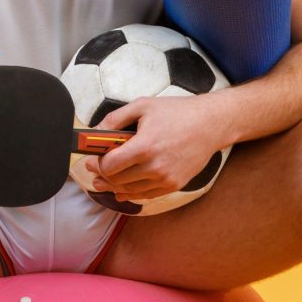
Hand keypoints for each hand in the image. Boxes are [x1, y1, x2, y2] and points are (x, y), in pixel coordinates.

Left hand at [85, 93, 232, 201]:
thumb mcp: (142, 106)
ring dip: (113, 187)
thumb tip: (94, 131)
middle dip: (101, 175)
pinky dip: (131, 194)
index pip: (109, 165)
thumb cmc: (177, 112)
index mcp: (144, 146)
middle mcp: (154, 167)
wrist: (210, 124)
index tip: (91, 158)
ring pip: (130, 191)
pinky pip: (146, 195)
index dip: (96, 163)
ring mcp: (165, 179)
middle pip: (117, 180)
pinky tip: (120, 191)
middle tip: (93, 169)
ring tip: (102, 182)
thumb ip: (115, 119)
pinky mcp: (174, 185)